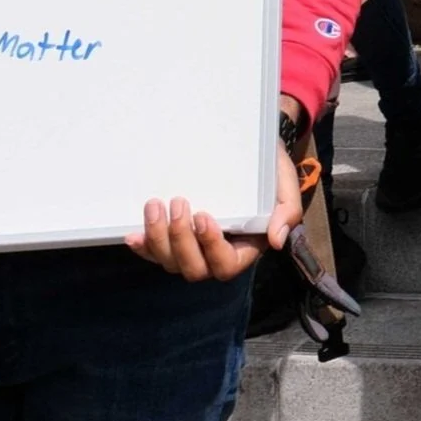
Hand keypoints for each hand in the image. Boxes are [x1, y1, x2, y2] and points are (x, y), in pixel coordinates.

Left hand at [127, 140, 299, 282]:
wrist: (251, 151)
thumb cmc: (269, 169)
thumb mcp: (284, 185)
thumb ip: (286, 211)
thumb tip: (275, 240)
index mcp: (246, 247)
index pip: (227, 264)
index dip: (211, 247)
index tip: (203, 216)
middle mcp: (216, 254)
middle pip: (193, 269)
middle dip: (180, 240)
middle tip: (178, 204)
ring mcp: (193, 248)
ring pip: (170, 262)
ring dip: (159, 239)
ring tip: (154, 206)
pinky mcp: (174, 238)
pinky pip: (155, 253)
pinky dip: (143, 247)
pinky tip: (134, 233)